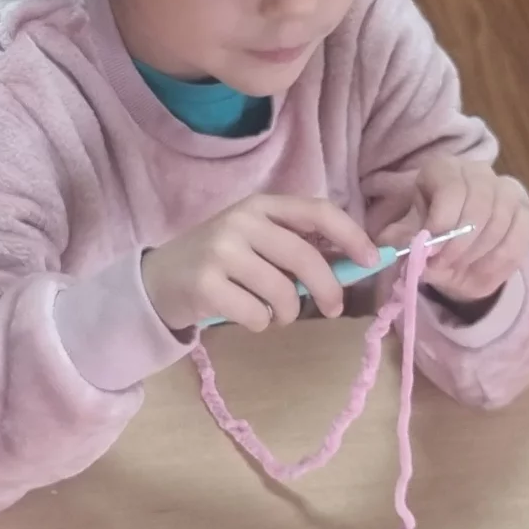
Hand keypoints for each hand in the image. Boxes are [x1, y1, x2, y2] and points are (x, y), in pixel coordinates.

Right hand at [140, 194, 380, 331]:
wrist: (157, 280)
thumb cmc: (219, 262)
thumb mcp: (256, 242)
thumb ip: (297, 247)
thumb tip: (352, 264)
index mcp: (261, 205)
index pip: (318, 211)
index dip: (351, 235)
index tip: (371, 260)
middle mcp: (241, 221)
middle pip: (305, 257)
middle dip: (329, 289)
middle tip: (333, 309)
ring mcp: (220, 251)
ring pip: (283, 292)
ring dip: (287, 313)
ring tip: (274, 313)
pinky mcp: (204, 284)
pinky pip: (256, 314)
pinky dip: (259, 323)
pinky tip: (244, 315)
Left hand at [379, 158, 528, 304]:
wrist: (458, 253)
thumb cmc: (429, 238)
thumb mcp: (406, 239)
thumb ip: (401, 242)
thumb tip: (404, 250)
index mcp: (443, 169)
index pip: (450, 188)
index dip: (442, 223)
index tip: (430, 252)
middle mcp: (478, 172)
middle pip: (478, 204)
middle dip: (459, 243)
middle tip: (443, 265)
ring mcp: (506, 190)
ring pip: (500, 222)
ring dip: (476, 254)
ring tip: (457, 270)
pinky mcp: (525, 213)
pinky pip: (518, 239)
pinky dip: (498, 262)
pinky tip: (479, 272)